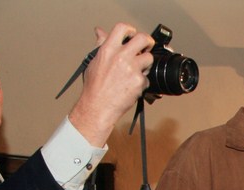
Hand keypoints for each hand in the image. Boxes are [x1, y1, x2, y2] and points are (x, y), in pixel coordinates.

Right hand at [68, 23, 153, 145]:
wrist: (97, 107)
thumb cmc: (94, 87)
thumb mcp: (94, 61)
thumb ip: (101, 45)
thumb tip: (100, 32)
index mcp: (108, 49)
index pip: (123, 28)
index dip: (130, 30)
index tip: (132, 35)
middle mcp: (121, 56)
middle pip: (143, 38)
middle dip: (148, 42)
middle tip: (146, 47)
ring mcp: (132, 69)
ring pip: (149, 58)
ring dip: (146, 63)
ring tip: (137, 71)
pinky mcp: (139, 82)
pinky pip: (147, 78)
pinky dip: (142, 82)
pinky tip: (132, 86)